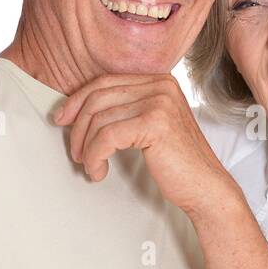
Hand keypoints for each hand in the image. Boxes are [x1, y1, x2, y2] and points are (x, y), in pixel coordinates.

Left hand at [52, 73, 236, 218]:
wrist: (205, 187)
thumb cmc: (177, 162)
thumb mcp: (150, 126)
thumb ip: (126, 110)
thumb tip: (79, 110)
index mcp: (159, 81)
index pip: (105, 81)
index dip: (78, 100)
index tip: (62, 119)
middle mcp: (161, 85)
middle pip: (98, 97)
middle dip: (78, 126)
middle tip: (74, 151)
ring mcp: (160, 102)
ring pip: (99, 118)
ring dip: (86, 147)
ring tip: (90, 165)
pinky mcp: (155, 123)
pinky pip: (106, 136)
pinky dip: (95, 156)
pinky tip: (99, 170)